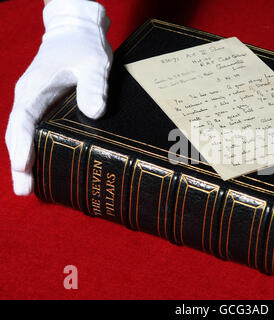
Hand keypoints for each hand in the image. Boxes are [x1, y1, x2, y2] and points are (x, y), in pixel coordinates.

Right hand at [5, 0, 112, 194]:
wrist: (76, 33)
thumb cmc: (83, 46)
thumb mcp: (93, 62)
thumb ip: (94, 85)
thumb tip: (94, 112)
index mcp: (34, 89)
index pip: (22, 121)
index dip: (22, 145)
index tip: (23, 166)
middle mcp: (29, 99)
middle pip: (18, 134)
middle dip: (20, 162)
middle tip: (24, 190)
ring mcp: (35, 103)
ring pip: (25, 135)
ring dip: (25, 160)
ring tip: (29, 187)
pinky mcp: (45, 106)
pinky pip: (35, 130)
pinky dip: (35, 148)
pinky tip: (44, 165)